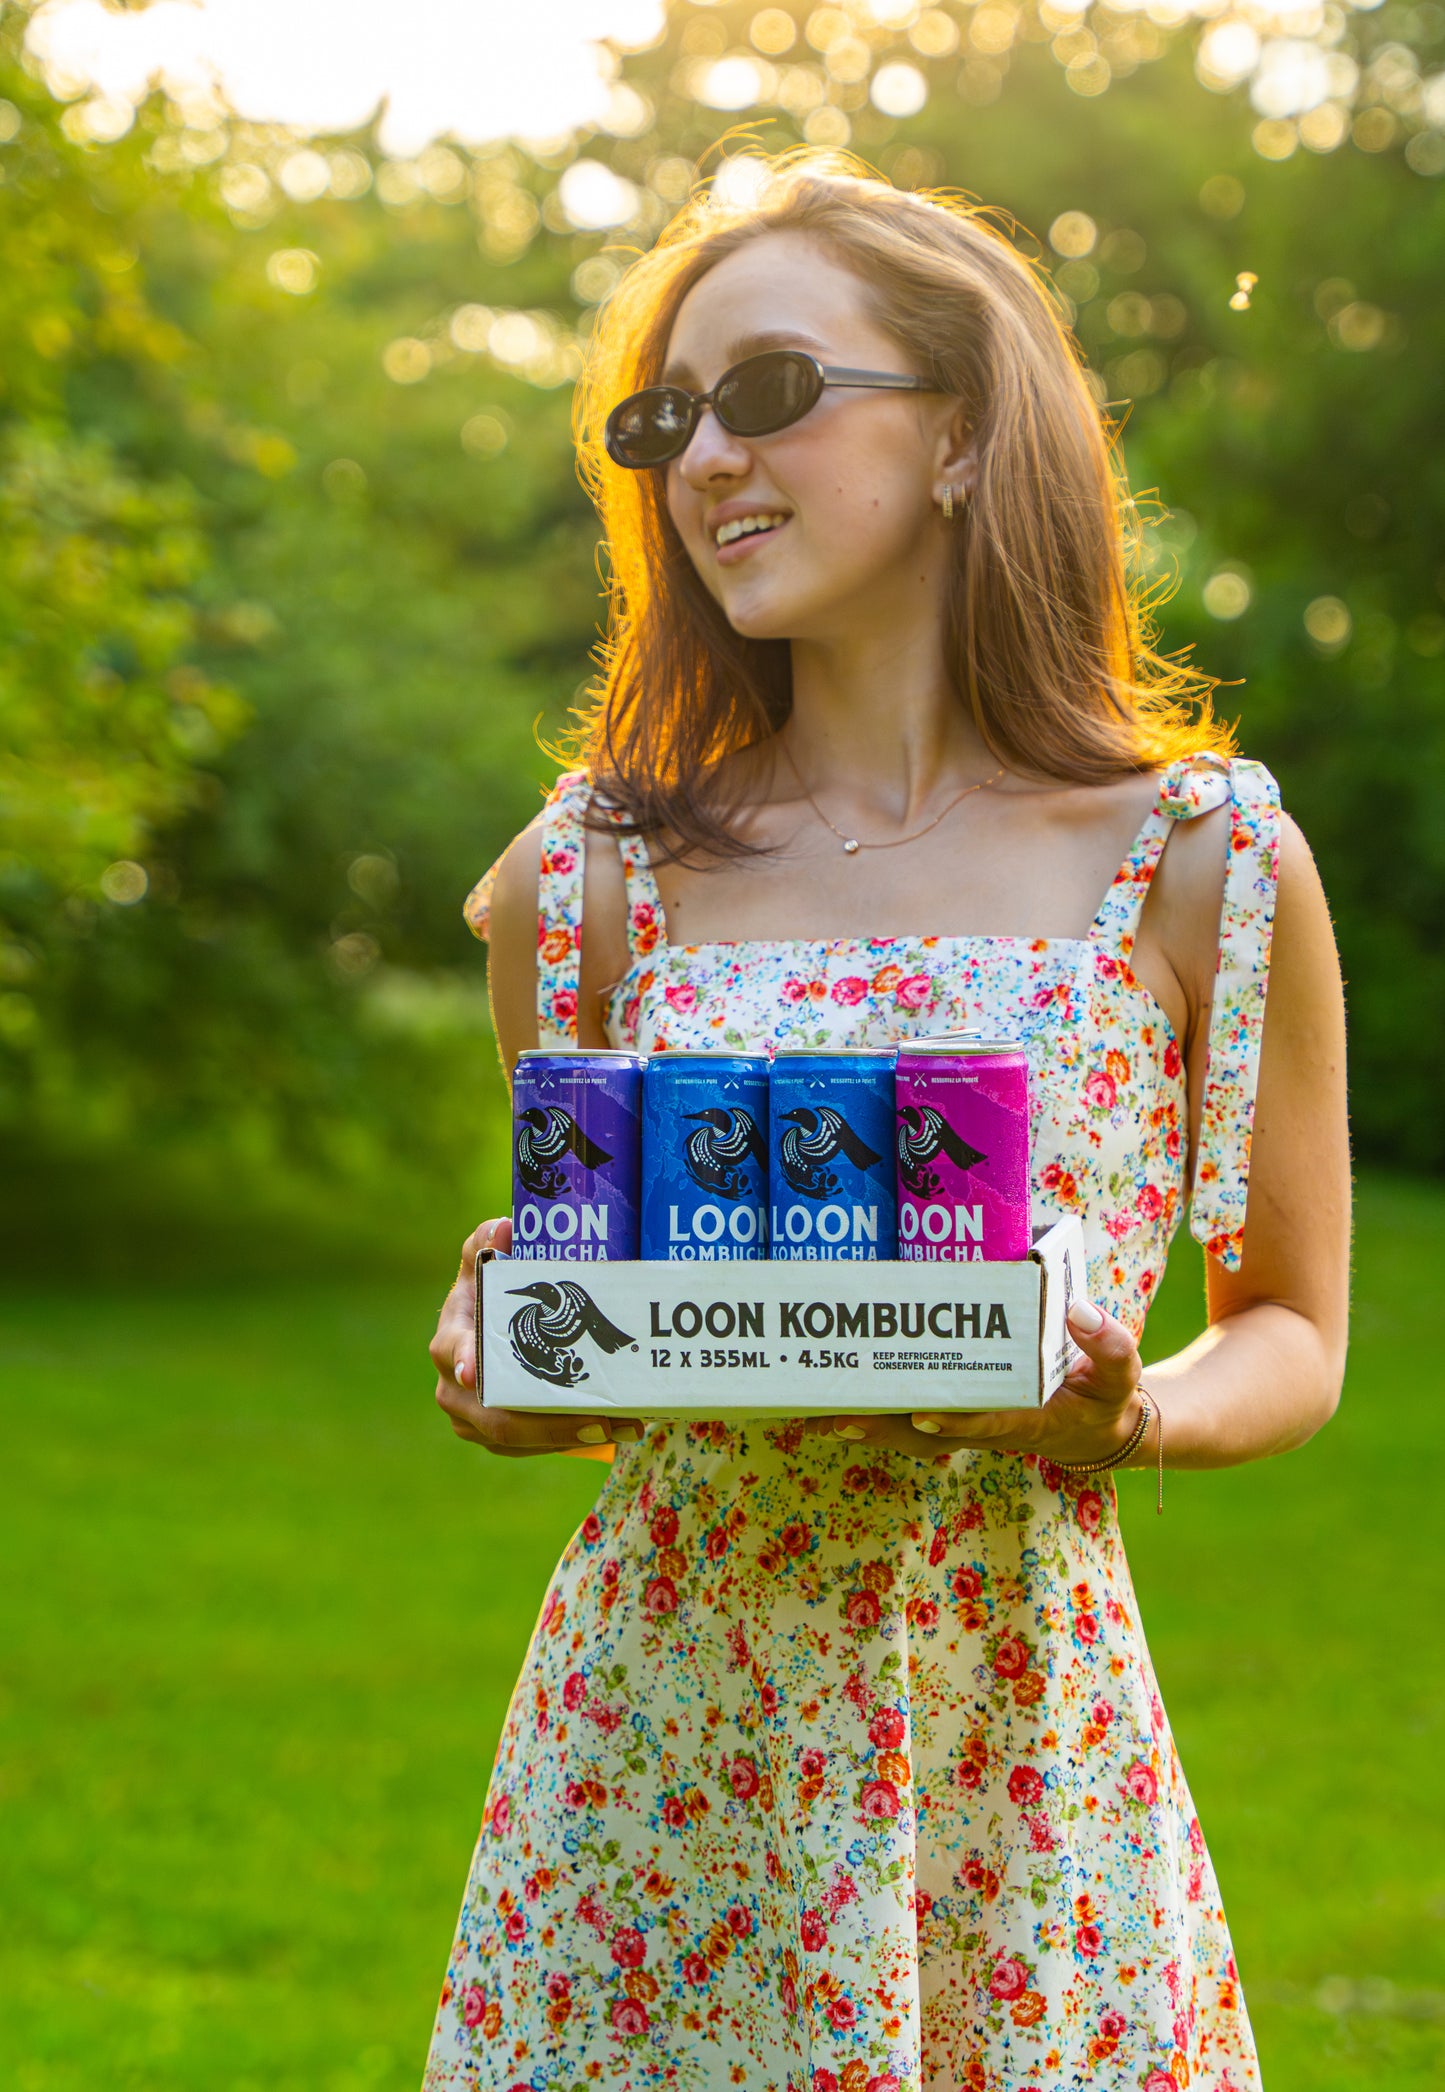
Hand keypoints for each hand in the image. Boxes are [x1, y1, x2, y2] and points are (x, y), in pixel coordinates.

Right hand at [429, 1217, 644, 1458]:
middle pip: (497, 1418)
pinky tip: (611, 1431)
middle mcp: (454, 1387)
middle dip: (550, 1425)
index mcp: (451, 1342)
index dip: (465, 1363)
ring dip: (570, 1438)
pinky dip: (569, 1442)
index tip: (476, 1372)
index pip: (455, 1356)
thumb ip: (484, 1244)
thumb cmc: (482, 1295)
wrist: (478, 1331)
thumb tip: (501, 1228)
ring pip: (517, 1440)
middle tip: (600, 1421)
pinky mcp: (494, 1435)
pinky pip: (530, 1448)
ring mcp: (471, 1418)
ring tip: (622, 1426)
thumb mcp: (479, 1266)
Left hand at [799, 1298, 1144, 1465]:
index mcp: (1029, 1419)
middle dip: (882, 1426)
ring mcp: (965, 1423)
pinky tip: (824, 1404)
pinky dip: (870, 1413)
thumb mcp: (1122, 1375)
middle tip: (834, 1415)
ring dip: (863, 1424)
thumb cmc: (1106, 1396)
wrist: (1097, 1428)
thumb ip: (1110, 1346)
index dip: (957, 1419)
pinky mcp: (952, 1414)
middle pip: (927, 1433)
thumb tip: (1079, 1311)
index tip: (925, 1413)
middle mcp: (987, 1426)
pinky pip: (905, 1417)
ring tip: (809, 1414)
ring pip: (907, 1431)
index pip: (989, 1420)